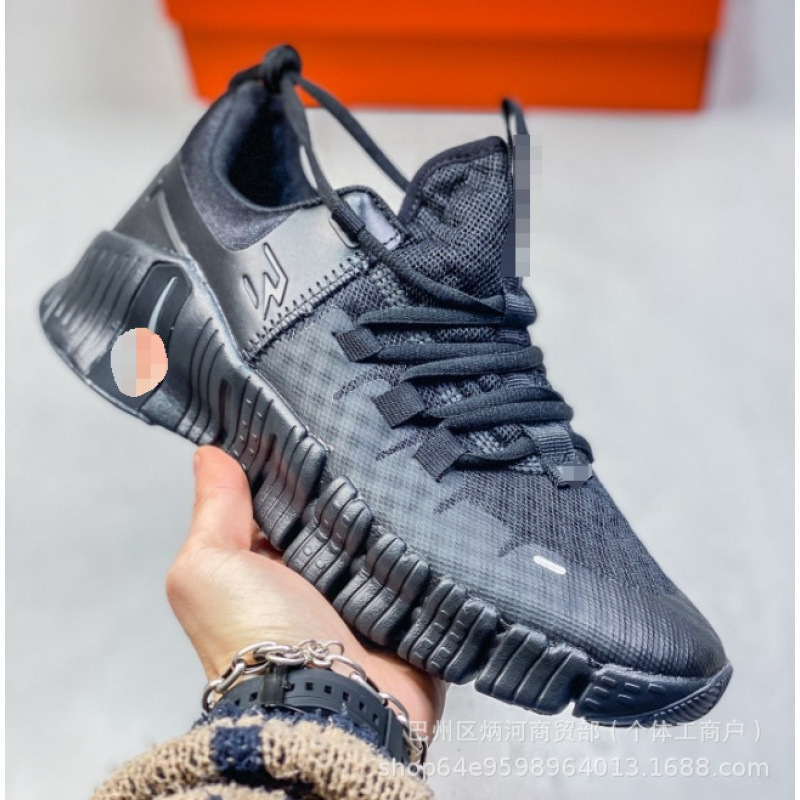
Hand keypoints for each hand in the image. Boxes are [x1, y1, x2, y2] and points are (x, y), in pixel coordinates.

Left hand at [167, 446, 445, 734]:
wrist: (321, 708)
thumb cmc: (253, 635)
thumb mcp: (210, 567)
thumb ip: (214, 509)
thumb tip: (209, 452)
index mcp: (268, 564)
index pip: (287, 500)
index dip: (298, 463)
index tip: (320, 420)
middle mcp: (315, 577)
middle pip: (340, 514)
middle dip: (354, 482)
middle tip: (376, 435)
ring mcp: (364, 595)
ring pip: (384, 533)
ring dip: (394, 508)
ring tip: (412, 459)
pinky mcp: (409, 610)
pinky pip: (422, 562)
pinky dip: (427, 541)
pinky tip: (438, 501)